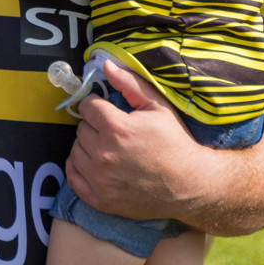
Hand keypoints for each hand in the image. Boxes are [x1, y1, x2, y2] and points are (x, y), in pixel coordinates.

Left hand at [63, 61, 195, 220]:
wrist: (190, 185)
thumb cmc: (175, 143)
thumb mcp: (158, 107)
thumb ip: (130, 84)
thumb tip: (106, 65)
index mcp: (116, 128)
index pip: (87, 106)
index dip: (97, 105)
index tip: (106, 110)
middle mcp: (104, 154)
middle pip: (80, 128)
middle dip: (94, 125)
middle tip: (112, 130)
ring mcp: (100, 179)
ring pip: (75, 151)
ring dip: (87, 146)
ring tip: (107, 147)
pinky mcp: (99, 199)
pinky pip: (73, 176)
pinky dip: (79, 167)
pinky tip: (96, 163)